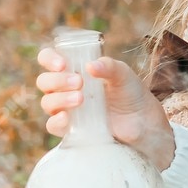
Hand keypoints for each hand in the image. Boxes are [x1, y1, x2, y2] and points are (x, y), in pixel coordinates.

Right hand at [35, 47, 175, 171]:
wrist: (143, 120)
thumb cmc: (130, 92)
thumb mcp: (123, 74)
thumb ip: (109, 66)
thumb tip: (91, 66)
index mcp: (74, 69)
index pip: (48, 59)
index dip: (49, 59)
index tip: (62, 64)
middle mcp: (65, 88)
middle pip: (44, 81)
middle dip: (57, 80)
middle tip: (79, 82)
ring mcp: (67, 108)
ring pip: (47, 102)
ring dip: (60, 99)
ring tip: (81, 99)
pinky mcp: (71, 128)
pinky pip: (52, 125)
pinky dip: (56, 121)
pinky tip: (67, 117)